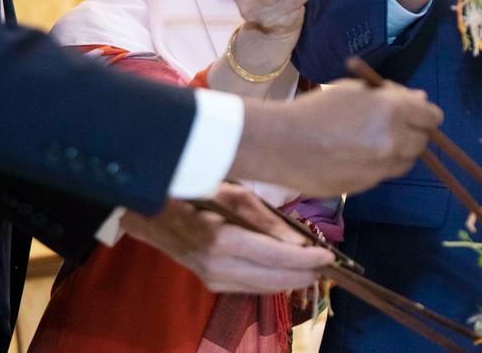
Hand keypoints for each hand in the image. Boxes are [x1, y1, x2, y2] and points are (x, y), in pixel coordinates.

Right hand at [121, 183, 332, 292]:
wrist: (152, 213)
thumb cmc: (197, 193)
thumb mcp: (235, 195)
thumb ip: (269, 220)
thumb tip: (299, 242)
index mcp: (223, 240)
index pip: (276, 257)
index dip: (306, 259)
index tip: (329, 256)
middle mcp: (217, 266)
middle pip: (272, 279)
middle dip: (303, 274)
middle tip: (326, 265)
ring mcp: (212, 278)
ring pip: (262, 288)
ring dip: (290, 280)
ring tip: (312, 268)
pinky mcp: (211, 283)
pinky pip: (249, 287)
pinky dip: (271, 281)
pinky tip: (286, 272)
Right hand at [231, 79, 442, 196]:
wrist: (280, 143)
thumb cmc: (315, 109)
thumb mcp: (353, 91)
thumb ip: (391, 95)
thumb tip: (420, 99)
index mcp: (391, 110)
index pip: (432, 117)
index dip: (425, 114)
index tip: (415, 113)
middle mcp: (393, 139)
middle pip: (423, 141)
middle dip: (413, 132)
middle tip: (390, 126)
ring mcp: (381, 166)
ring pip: (407, 161)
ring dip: (398, 151)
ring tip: (370, 141)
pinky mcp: (368, 185)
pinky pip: (386, 173)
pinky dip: (379, 165)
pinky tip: (355, 155)